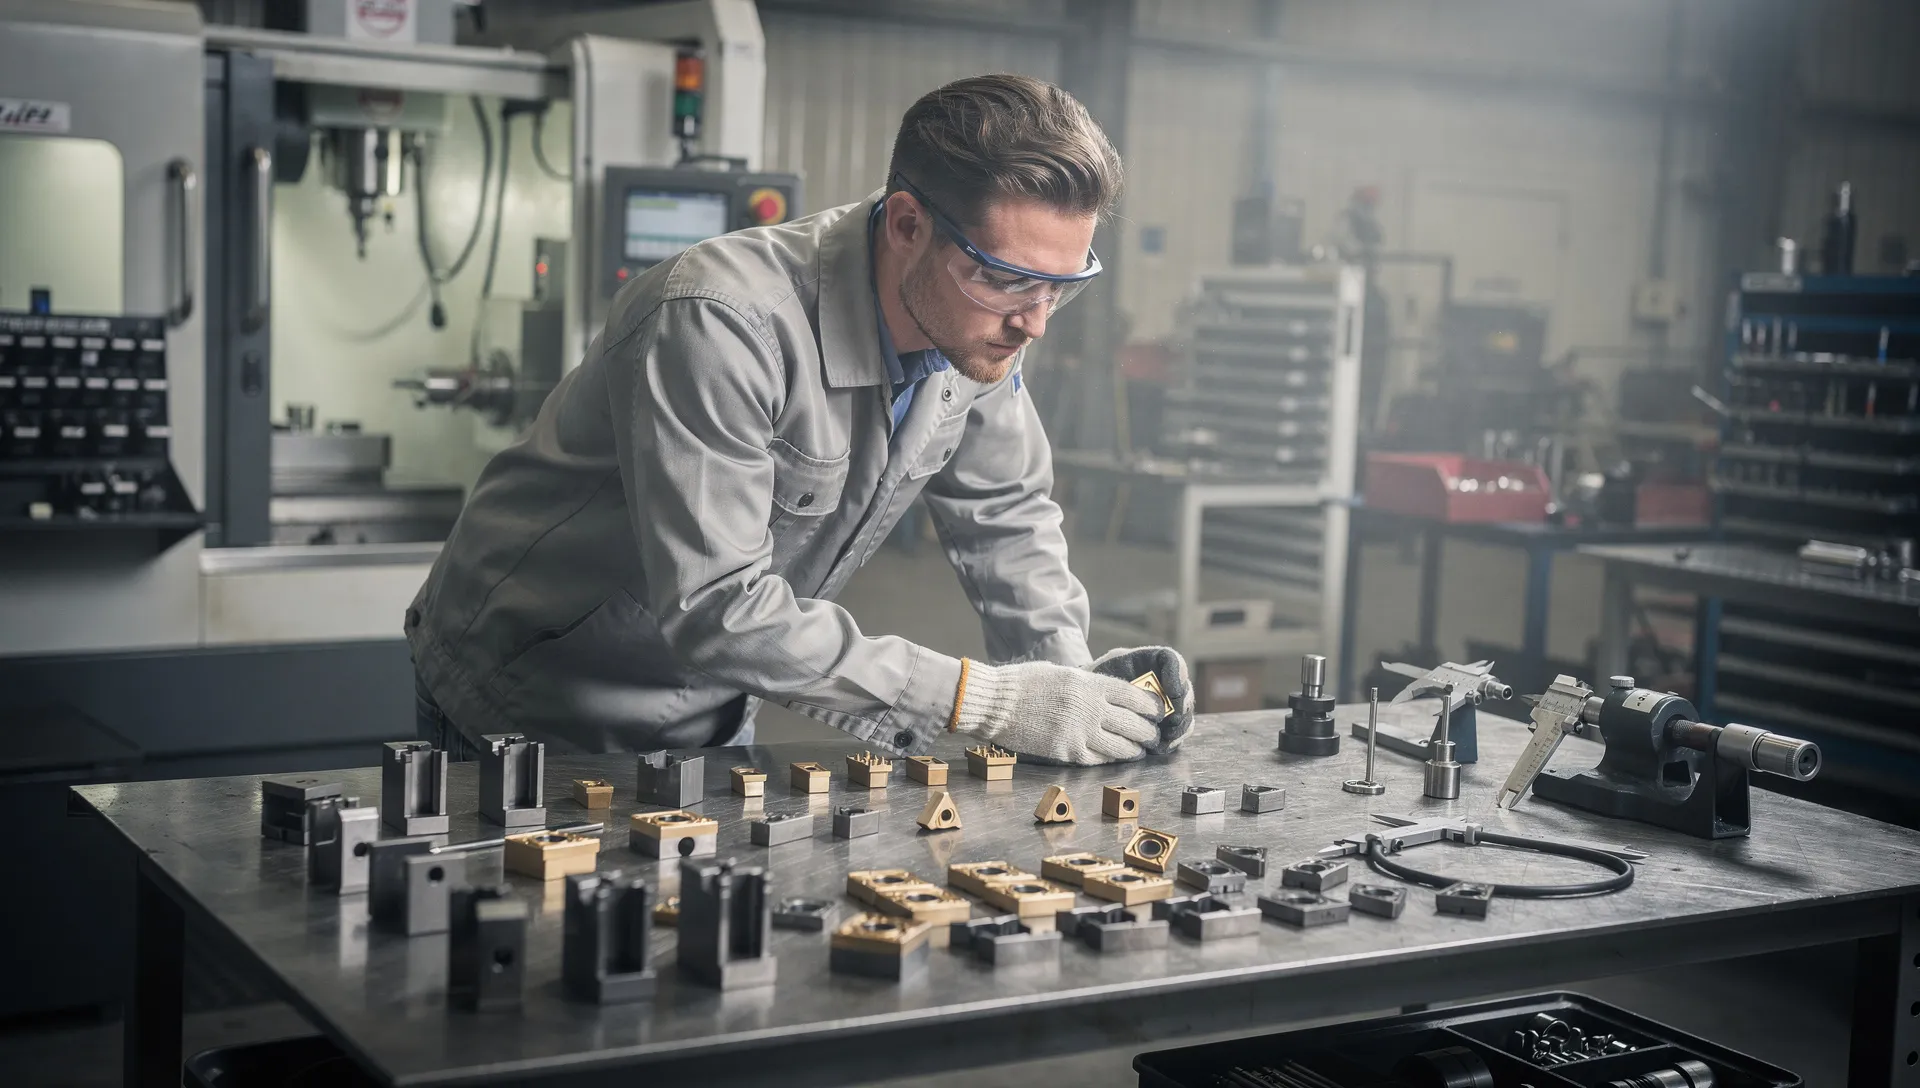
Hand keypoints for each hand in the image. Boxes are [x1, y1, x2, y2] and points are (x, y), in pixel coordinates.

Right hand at [951, 660, 1164, 764]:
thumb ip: (1086, 684)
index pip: (1133, 696)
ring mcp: (1078, 732)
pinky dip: (1110, 759)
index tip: (1158, 711)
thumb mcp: (1061, 673)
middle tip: (1153, 735)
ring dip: (1135, 750)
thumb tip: (1108, 695)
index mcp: (1089, 684)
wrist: (994, 703)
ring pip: (1120, 746)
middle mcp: (1089, 708)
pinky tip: (1116, 758)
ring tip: (1140, 750)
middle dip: (1148, 732)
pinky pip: (1097, 759)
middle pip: (1133, 724)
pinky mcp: (1065, 751)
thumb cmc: (1023, 683)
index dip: (1150, 706)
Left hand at [1086, 645, 1194, 753]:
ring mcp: (1170, 702)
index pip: (1174, 661)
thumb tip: (1138, 696)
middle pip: (1186, 690)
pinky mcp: (1168, 722)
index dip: (1178, 676)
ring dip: (1181, 725)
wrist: (1092, 698)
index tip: (1172, 692)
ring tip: (1167, 735)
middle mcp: (1167, 680)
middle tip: (1173, 719)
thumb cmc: (1098, 680)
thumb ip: (1121, 674)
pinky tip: (1163, 745)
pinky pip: (1180, 731)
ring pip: (1187, 713)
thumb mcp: (1104, 669)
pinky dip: (1175, 739)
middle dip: (1182, 707)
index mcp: (1153, 661)